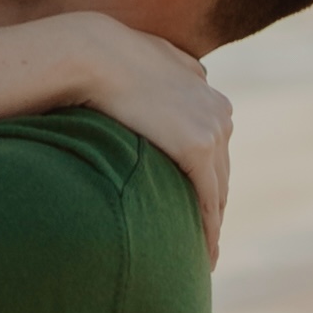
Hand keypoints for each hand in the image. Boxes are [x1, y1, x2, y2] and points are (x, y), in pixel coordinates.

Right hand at [58, 15, 231, 257]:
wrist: (92, 54)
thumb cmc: (102, 59)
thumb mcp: (141, 61)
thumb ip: (163, 73)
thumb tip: (167, 76)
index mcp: (207, 94)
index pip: (213, 149)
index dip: (206, 182)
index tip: (194, 208)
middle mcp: (219, 111)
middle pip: (221, 173)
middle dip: (213, 208)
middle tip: (202, 243)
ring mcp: (212, 128)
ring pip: (218, 191)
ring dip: (211, 225)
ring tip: (203, 257)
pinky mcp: (198, 146)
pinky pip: (208, 199)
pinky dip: (208, 229)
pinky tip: (204, 255)